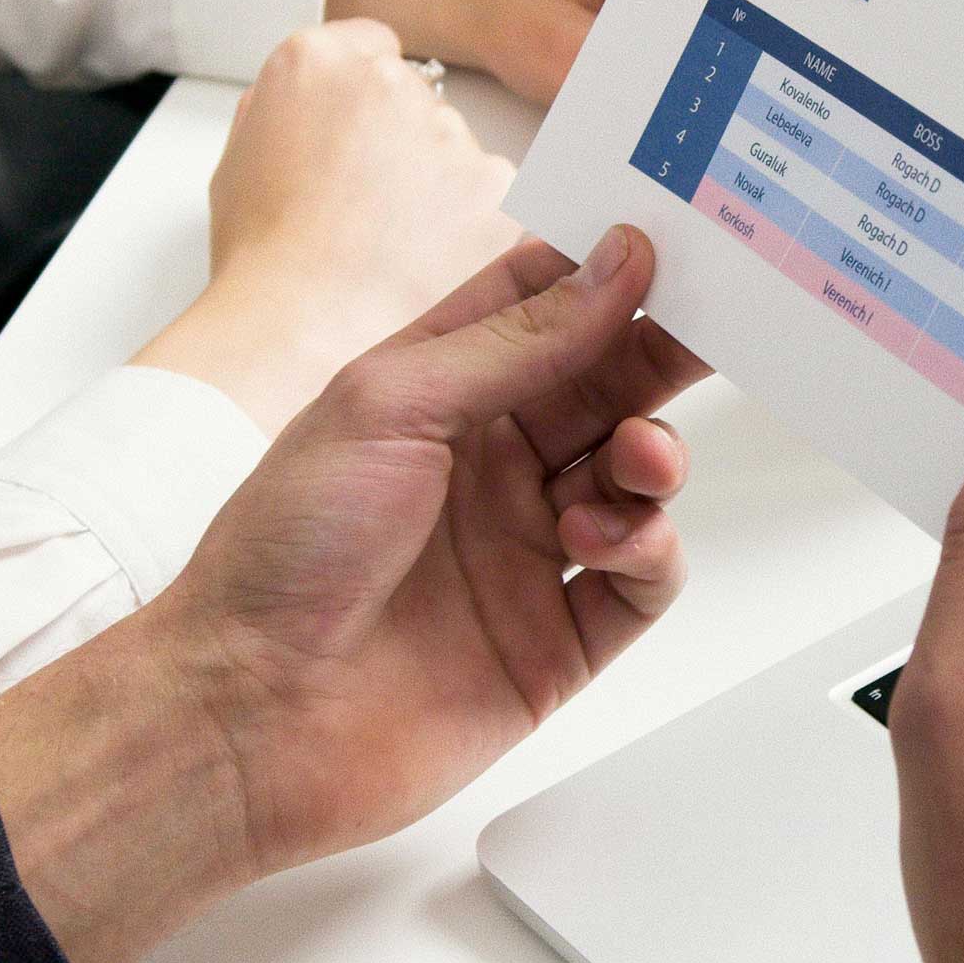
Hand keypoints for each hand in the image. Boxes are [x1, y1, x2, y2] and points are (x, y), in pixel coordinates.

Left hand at [0, 227, 708, 962]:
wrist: (248, 718)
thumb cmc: (286, 551)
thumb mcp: (392, 403)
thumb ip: (519, 338)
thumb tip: (617, 262)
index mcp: (441, 391)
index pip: (545, 306)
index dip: (609, 271)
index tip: (672, 244)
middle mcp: (490, 464)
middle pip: (607, 385)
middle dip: (661, 355)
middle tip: (714, 333)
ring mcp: (528, 549)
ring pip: (637, 477)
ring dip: (654, 455)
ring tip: (636, 462)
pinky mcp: (559, 637)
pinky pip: (644, 577)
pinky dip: (650, 548)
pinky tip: (611, 541)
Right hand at [135, 19, 520, 431]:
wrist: (294, 336)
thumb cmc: (262, 263)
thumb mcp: (241, 162)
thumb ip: (283, 109)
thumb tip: (317, 101)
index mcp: (317, 61)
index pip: (372, 50)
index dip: (367, 108)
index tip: (362, 149)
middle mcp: (393, 84)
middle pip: (426, 105)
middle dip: (413, 153)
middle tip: (376, 220)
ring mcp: (454, 136)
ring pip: (470, 159)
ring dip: (452, 198)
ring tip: (401, 259)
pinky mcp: (505, 191)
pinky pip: (509, 206)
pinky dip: (487, 237)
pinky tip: (438, 273)